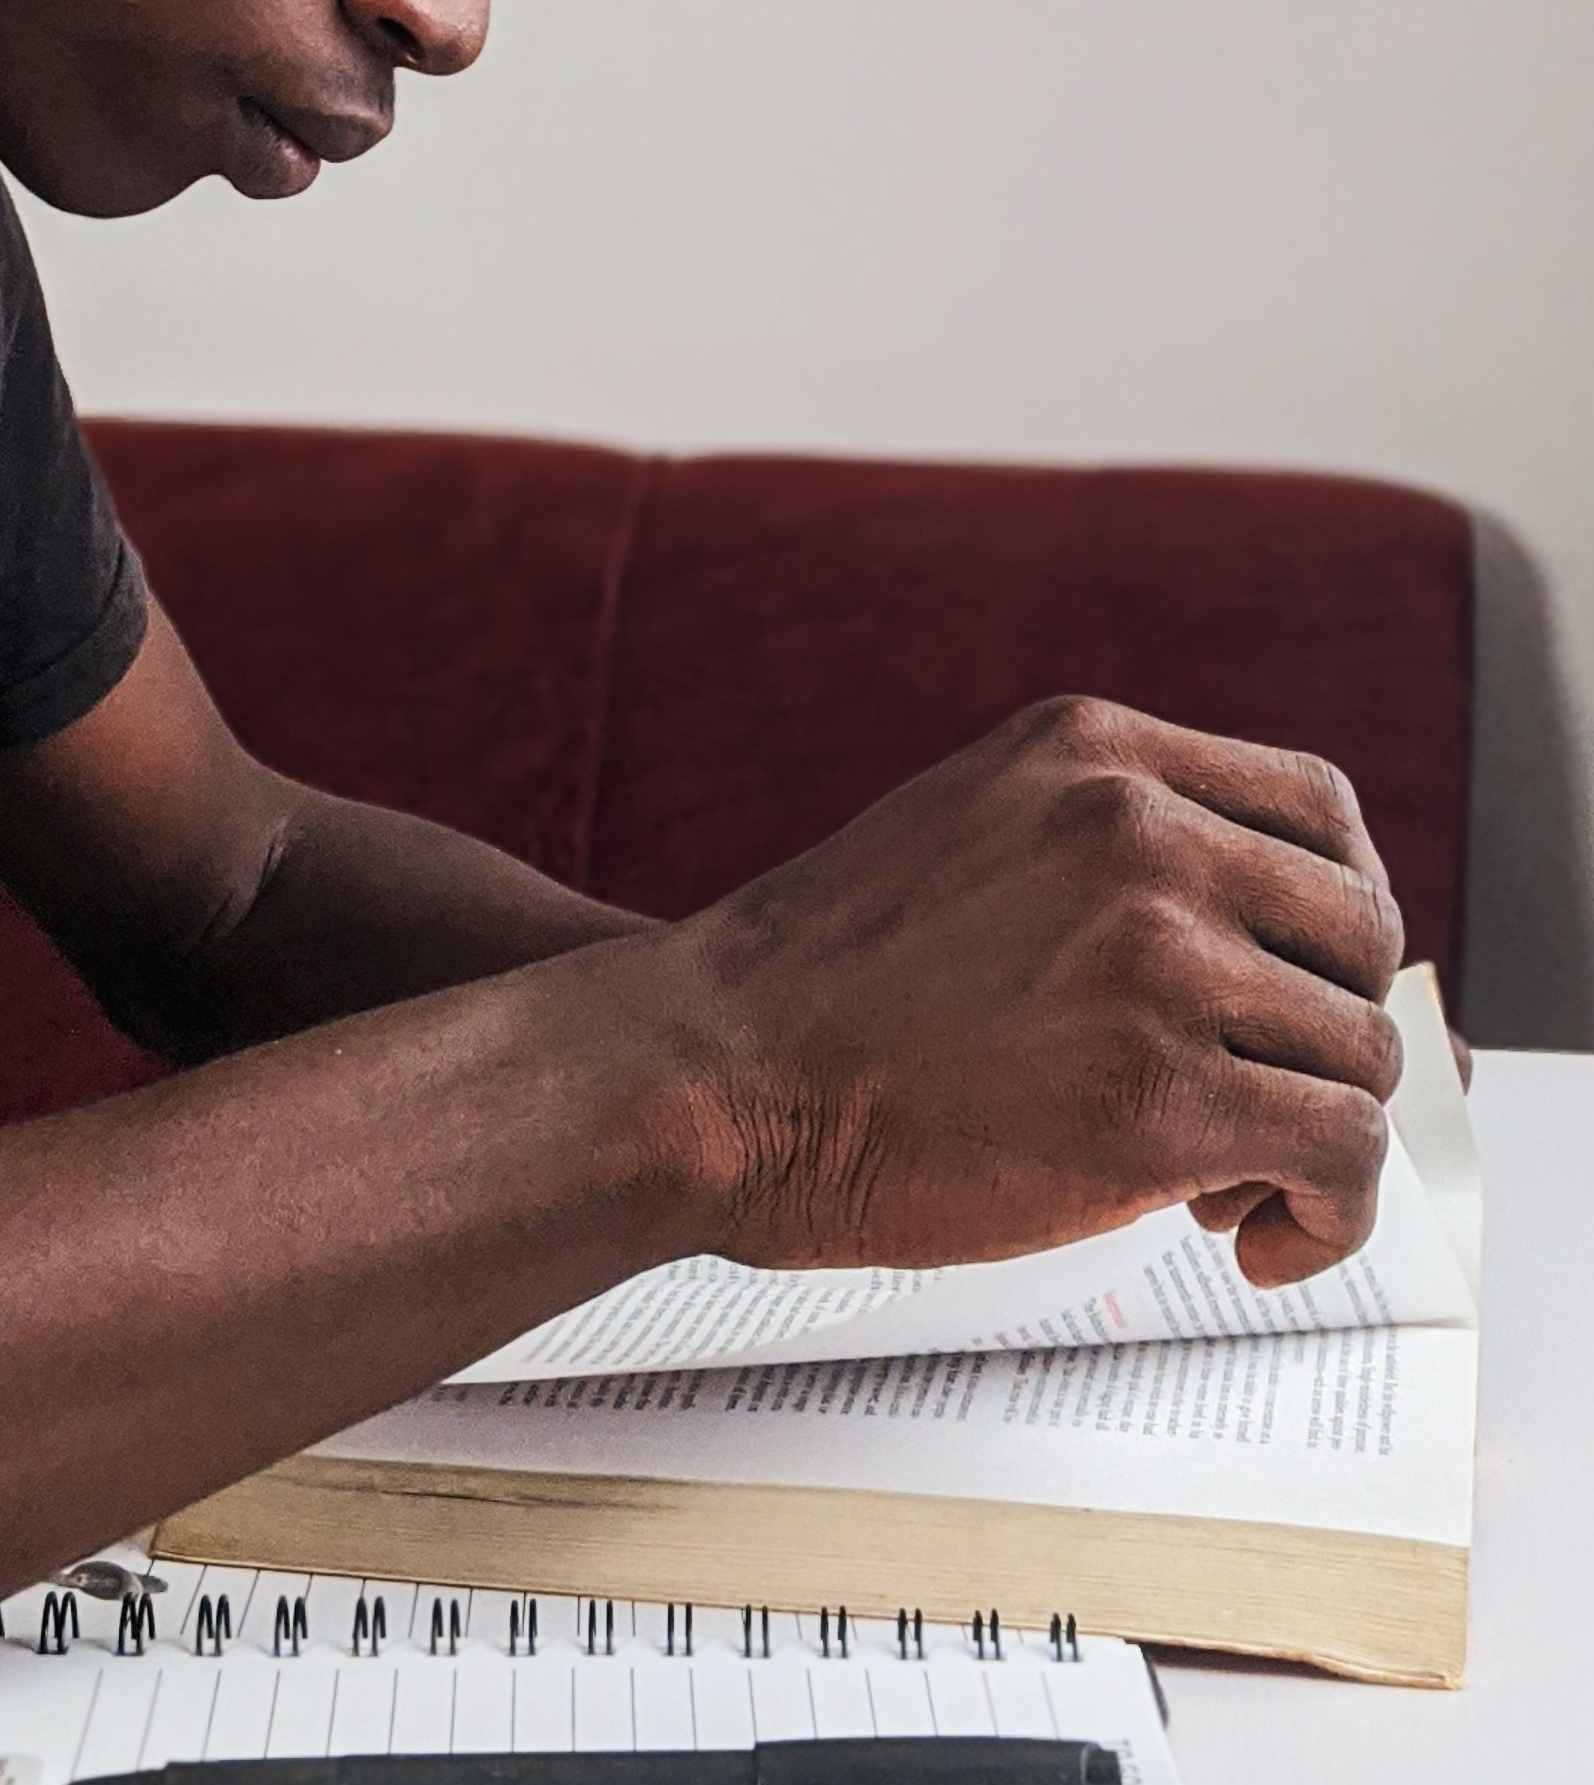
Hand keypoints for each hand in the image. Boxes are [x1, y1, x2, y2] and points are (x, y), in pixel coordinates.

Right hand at [664, 696, 1404, 1287]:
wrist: (699, 1076)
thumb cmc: (805, 993)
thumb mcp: (963, 840)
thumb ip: (1097, 855)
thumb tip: (1241, 949)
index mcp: (1093, 755)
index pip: (1318, 810)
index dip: (1332, 917)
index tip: (1298, 989)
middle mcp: (1139, 833)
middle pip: (1358, 932)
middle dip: (1324, 1031)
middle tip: (1253, 1099)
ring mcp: (1154, 959)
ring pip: (1358, 1053)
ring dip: (1313, 1135)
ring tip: (1227, 1184)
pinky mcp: (1157, 1096)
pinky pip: (1340, 1155)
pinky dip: (1328, 1215)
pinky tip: (1256, 1238)